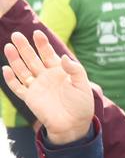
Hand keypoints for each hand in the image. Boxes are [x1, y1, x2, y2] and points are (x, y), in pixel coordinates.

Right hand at [2, 29, 95, 144]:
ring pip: (22, 70)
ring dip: (15, 59)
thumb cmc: (81, 105)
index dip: (42, 44)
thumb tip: (64, 57)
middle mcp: (45, 77)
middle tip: (16, 35)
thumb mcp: (83, 85)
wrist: (74, 124)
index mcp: (59, 72)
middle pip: (32, 59)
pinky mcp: (30, 97)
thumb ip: (75, 70)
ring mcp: (36, 86)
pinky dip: (11, 79)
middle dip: (24, 47)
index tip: (37, 33)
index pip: (48, 54)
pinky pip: (17, 87)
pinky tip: (6, 69)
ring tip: (8, 47)